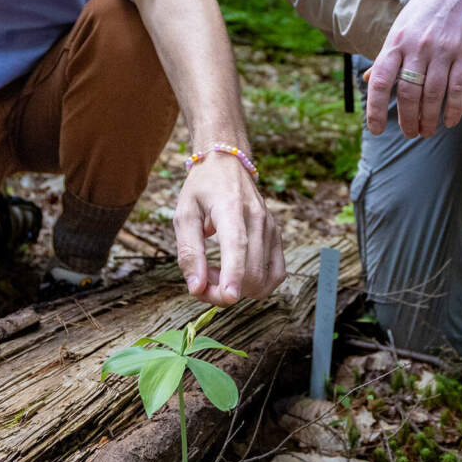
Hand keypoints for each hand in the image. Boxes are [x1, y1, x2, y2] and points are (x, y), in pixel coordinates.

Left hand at [173, 151, 285, 305]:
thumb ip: (189, 252)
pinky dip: (257, 285)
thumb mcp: (184, 214)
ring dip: (238, 288)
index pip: (237, 245)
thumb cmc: (202, 189)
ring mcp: (271, 227)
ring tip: (217, 271)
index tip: (228, 297)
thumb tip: (196, 288)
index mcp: (230, 207)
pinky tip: (237, 274)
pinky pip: (276, 273)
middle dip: (223, 290)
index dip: (233, 274)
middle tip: (201, 277)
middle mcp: (257, 218)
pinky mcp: (277, 235)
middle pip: (251, 270)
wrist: (228, 163)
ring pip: (263, 278)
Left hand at [364, 0, 461, 138]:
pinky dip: (453, 109)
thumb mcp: (401, 27)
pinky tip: (449, 121)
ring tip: (427, 131)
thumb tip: (368, 81)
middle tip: (410, 133)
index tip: (375, 129)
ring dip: (428, 119)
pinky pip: (458, 88)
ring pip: (432, 95)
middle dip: (407, 120)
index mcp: (396, 41)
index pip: (380, 80)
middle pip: (408, 93)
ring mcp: (442, 50)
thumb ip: (387, 57)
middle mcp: (417, 47)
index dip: (375, 108)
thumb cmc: (427, 8)